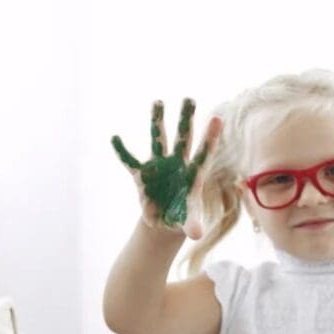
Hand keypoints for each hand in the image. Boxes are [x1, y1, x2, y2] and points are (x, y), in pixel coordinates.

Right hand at [112, 99, 221, 238]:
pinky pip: (130, 161)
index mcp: (193, 174)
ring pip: (158, 140)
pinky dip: (122, 151)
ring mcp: (159, 166)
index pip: (203, 153)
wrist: (165, 220)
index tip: (217, 118)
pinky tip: (115, 138)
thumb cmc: (181, 217)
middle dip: (186, 119)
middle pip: (183, 139)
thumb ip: (192, 224)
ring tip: (158, 101)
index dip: (210, 138)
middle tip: (190, 98)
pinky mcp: (142, 175)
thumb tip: (196, 234)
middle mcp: (177, 164)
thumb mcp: (188, 221)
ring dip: (157, 121)